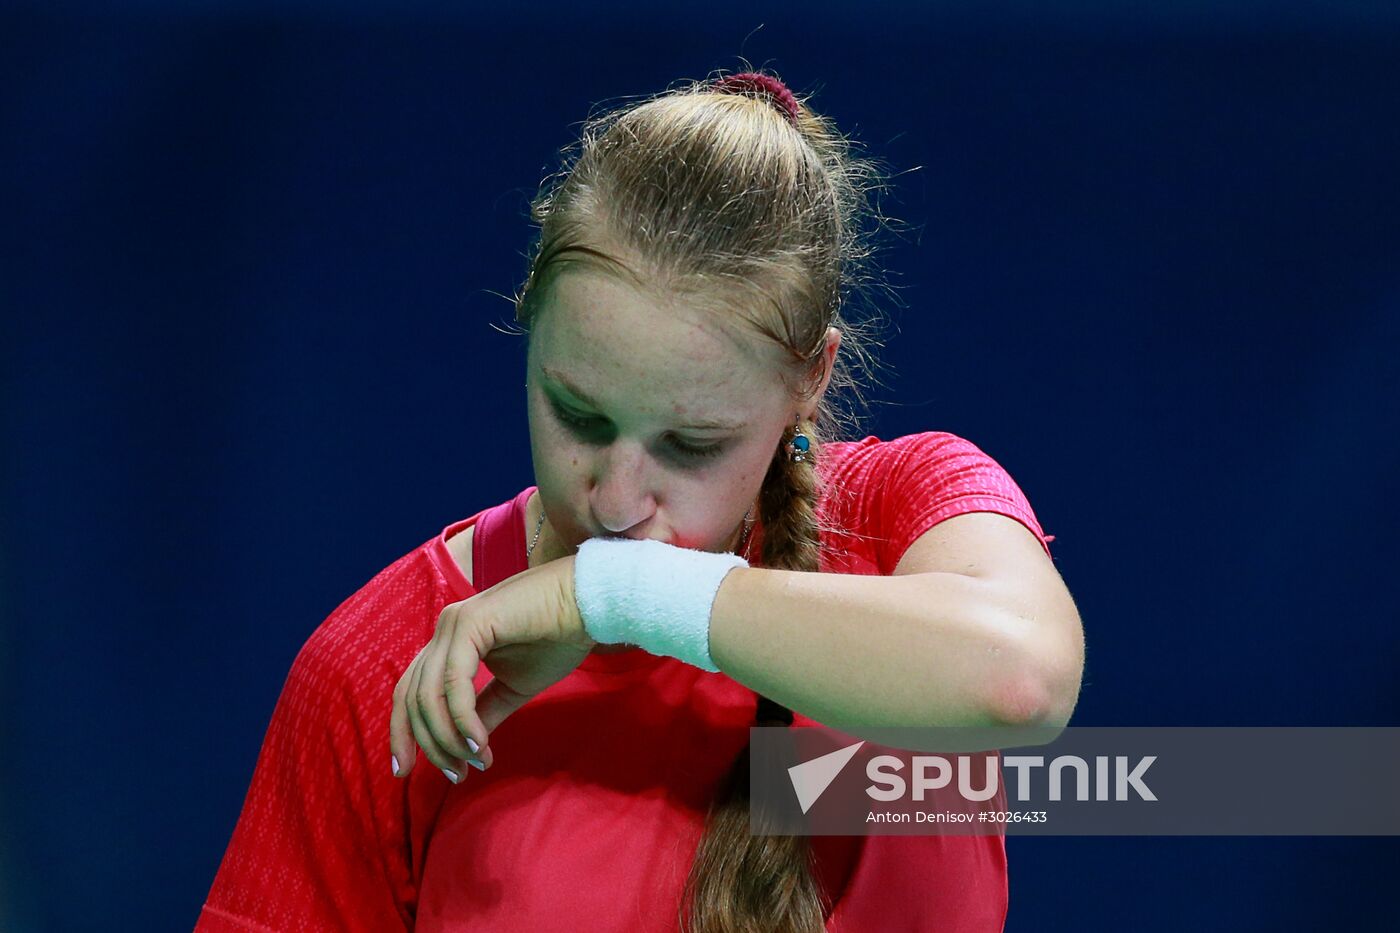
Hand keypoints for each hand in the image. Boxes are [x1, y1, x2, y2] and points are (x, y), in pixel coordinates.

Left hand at [389, 555, 594, 781]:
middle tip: (456, 775)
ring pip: (428, 694)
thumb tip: (465, 747)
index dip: (403, 733)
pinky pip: (454, 683)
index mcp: (452, 641)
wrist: (590, 604)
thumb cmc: (559, 638)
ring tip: (475, 761)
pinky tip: (480, 743)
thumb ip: (484, 712)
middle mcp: (446, 629)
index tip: (407, 772)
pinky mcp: (471, 622)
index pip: (411, 691)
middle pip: (412, 697)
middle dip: (428, 744)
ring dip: (447, 737)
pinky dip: (462, 719)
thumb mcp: (515, 687)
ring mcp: (454, 623)